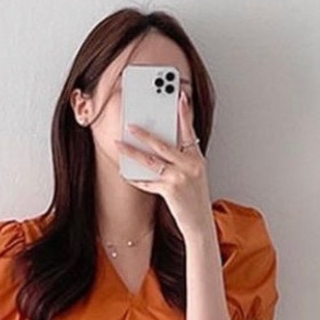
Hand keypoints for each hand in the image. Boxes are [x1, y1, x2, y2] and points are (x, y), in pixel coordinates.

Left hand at [116, 91, 213, 238]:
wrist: (199, 223)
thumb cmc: (195, 198)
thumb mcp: (195, 174)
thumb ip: (182, 159)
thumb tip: (161, 146)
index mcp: (197, 159)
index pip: (189, 131)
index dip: (184, 113)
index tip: (179, 96)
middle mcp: (190, 166)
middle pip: (163, 144)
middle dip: (144, 133)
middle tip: (130, 125)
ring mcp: (180, 178)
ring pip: (151, 161)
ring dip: (132, 152)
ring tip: (119, 145)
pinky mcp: (170, 191)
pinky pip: (147, 182)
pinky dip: (135, 178)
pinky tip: (125, 172)